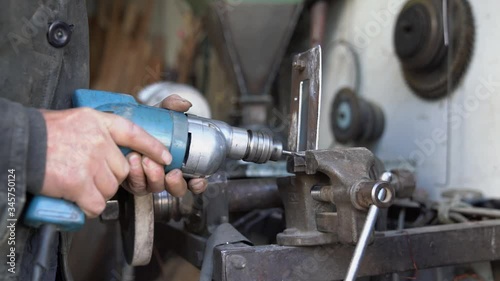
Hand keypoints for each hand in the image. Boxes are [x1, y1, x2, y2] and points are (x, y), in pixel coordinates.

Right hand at [41, 107, 171, 216]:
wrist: (18, 144)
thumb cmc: (42, 133)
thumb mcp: (75, 120)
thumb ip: (96, 131)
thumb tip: (112, 147)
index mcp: (98, 121)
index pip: (134, 132)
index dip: (152, 146)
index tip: (165, 157)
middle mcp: (98, 140)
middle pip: (122, 169)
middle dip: (108, 177)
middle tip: (87, 176)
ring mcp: (90, 161)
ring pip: (111, 188)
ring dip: (97, 193)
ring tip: (77, 185)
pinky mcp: (78, 182)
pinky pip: (97, 203)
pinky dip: (88, 207)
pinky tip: (77, 200)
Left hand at [122, 95, 207, 196]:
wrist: (119, 129)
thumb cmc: (144, 126)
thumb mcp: (158, 115)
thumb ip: (171, 106)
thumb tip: (185, 104)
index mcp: (180, 164)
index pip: (195, 181)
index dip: (198, 184)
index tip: (196, 180)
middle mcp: (167, 176)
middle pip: (177, 189)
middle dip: (174, 182)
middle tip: (169, 171)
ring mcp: (150, 181)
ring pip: (157, 187)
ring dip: (152, 175)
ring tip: (143, 158)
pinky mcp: (134, 183)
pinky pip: (137, 186)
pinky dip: (135, 175)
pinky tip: (132, 161)